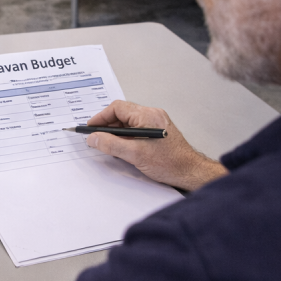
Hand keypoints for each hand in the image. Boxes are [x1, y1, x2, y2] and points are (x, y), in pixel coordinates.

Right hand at [85, 100, 226, 191]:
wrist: (190, 172)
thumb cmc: (169, 163)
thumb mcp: (134, 154)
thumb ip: (111, 144)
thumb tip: (93, 138)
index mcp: (147, 116)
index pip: (117, 108)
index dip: (101, 118)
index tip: (91, 128)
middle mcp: (152, 115)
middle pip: (122, 114)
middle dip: (107, 126)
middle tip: (96, 138)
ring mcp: (156, 123)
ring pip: (128, 122)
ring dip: (116, 132)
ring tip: (108, 146)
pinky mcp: (157, 132)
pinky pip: (136, 129)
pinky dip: (126, 137)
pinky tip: (122, 149)